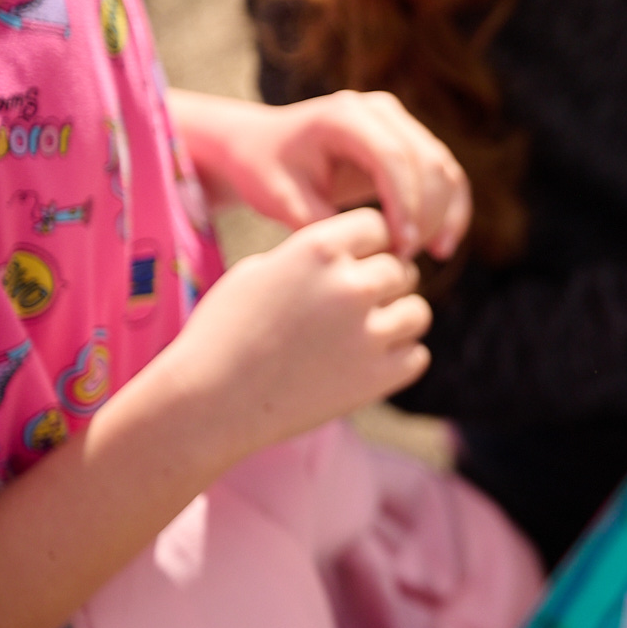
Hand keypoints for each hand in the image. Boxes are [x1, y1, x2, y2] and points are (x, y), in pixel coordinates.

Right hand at [154, 209, 433, 467]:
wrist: (209, 402)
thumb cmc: (224, 333)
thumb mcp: (259, 272)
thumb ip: (313, 255)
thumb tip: (359, 254)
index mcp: (318, 249)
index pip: (378, 225)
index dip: (370, 245)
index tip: (356, 264)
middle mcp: (350, 285)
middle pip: (402, 270)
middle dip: (382, 284)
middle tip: (350, 309)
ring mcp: (369, 333)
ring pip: (418, 312)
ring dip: (397, 321)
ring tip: (361, 335)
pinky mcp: (379, 377)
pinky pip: (417, 356)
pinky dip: (398, 360)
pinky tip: (364, 364)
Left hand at [170, 89, 470, 259]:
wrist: (260, 147)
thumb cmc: (264, 170)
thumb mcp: (280, 199)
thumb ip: (320, 222)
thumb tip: (367, 252)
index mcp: (343, 116)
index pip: (392, 158)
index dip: (405, 205)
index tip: (402, 249)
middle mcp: (379, 111)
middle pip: (428, 161)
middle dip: (428, 214)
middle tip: (409, 259)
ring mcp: (399, 123)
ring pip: (444, 168)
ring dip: (446, 214)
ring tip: (435, 254)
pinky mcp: (411, 142)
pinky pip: (446, 175)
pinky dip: (452, 209)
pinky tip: (443, 245)